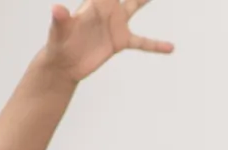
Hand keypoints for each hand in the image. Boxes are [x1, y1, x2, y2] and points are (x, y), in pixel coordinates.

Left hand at [41, 0, 173, 82]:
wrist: (64, 64)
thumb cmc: (58, 45)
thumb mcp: (59, 32)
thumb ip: (60, 19)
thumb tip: (56, 9)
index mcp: (94, 4)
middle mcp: (107, 10)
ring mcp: (115, 25)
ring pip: (134, 6)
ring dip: (143, 0)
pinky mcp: (121, 41)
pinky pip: (143, 42)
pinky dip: (156, 45)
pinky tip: (171, 48)